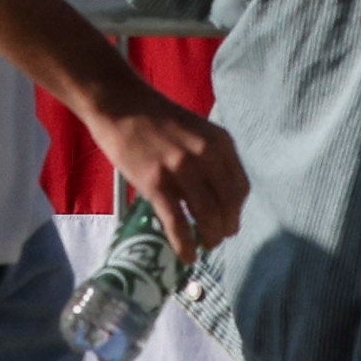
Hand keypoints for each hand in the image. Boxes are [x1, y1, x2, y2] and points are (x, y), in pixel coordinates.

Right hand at [88, 82, 245, 253]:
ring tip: (205, 246)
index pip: (239, 187)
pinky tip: (187, 255)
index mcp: (219, 142)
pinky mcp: (156, 183)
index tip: (230, 221)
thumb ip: (209, 158)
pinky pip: (177, 222)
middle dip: (226, 227)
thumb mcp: (195, 131)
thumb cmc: (156, 118)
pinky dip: (185, 243)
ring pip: (206, 216)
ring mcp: (181, 169)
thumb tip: (214, 197)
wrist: (120, 104)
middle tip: (218, 238)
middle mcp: (206, 155)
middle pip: (227, 205)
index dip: (236, 210)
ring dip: (209, 237)